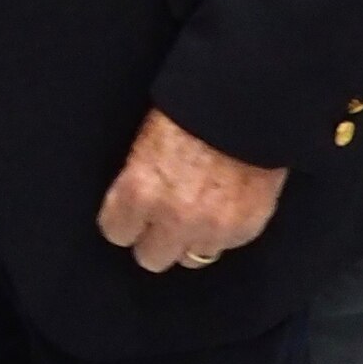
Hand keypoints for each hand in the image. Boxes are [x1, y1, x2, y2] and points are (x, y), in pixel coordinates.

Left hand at [98, 107, 287, 273]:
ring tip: (195, 211)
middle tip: (161, 220)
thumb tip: (132, 206)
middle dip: (154, 239)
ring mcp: (212, 229)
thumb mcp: (146, 140)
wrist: (246, 105)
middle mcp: (174, 218)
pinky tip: (221, 206)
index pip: (116, 232)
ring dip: (190, 238)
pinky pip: (224, 246)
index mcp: (141, 190)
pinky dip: (220, 233)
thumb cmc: (189, 110)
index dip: (122, 221)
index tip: (127, 215)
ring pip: (191, 257)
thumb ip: (138, 181)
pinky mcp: (245, 231)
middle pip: (152, 258)